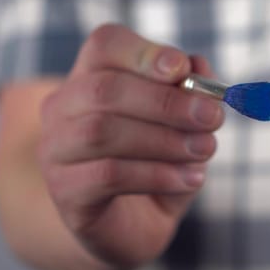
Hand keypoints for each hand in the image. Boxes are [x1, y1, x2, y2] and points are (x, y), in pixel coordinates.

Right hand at [38, 24, 223, 268]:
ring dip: (165, 139)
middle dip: (166, 102)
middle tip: (213, 117)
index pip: (105, 45)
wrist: (134, 224)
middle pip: (104, 89)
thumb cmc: (159, 162)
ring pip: (102, 131)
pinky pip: (108, 175)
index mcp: (92, 77)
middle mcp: (64, 107)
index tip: (183, 69)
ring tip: (207, 150)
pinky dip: (158, 174)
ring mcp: (56, 150)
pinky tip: (191, 179)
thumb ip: (191, 92)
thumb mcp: (185, 125)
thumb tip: (198, 63)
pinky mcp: (65, 192)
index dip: (144, 53)